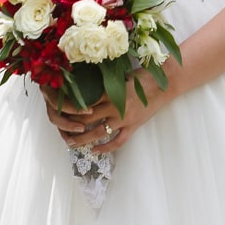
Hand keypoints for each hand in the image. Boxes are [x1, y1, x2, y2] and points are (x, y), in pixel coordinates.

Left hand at [42, 70, 170, 152]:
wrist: (165, 82)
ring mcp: (124, 119)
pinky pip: (117, 141)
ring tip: (71, 143)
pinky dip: (105, 148)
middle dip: (72, 123)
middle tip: (59, 127)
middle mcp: (115, 106)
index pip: (85, 100)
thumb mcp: (122, 73)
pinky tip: (94, 151)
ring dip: (83, 139)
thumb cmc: (144, 74)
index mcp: (111, 91)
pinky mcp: (133, 127)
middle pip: (87, 118)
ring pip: (99, 132)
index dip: (71, 105)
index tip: (59, 107)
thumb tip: (91, 78)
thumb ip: (107, 79)